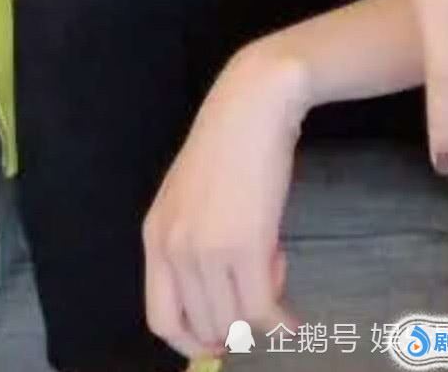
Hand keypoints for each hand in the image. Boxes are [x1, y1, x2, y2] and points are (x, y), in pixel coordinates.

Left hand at [143, 45, 304, 358]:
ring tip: (274, 269)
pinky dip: (281, 324)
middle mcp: (173, 248)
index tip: (222, 337)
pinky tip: (293, 318)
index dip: (192, 341)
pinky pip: (261, 312)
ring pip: (234, 323)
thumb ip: (194, 244)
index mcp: (154, 236)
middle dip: (236, 324)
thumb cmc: (229, 146)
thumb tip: (218, 303)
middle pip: (202, 327)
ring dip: (259, 314)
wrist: (252, 106)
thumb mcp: (193, 198)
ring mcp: (206, 250)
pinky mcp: (244, 246)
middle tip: (260, 287)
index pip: (160, 319)